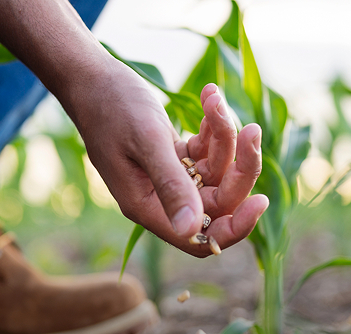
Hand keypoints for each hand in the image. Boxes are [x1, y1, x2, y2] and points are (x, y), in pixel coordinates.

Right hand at [69, 66, 267, 256]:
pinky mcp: (172, 155)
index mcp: (147, 207)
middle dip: (239, 167)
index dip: (234, 227)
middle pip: (217, 202)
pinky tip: (209, 96)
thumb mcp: (147, 141)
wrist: (89, 77)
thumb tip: (192, 229)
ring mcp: (167, 177)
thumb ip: (170, 185)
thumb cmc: (111, 106)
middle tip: (251, 130)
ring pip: (216, 172)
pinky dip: (213, 126)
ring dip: (226, 136)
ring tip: (216, 100)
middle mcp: (159, 198)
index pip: (200, 238)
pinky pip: (206, 151)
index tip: (260, 200)